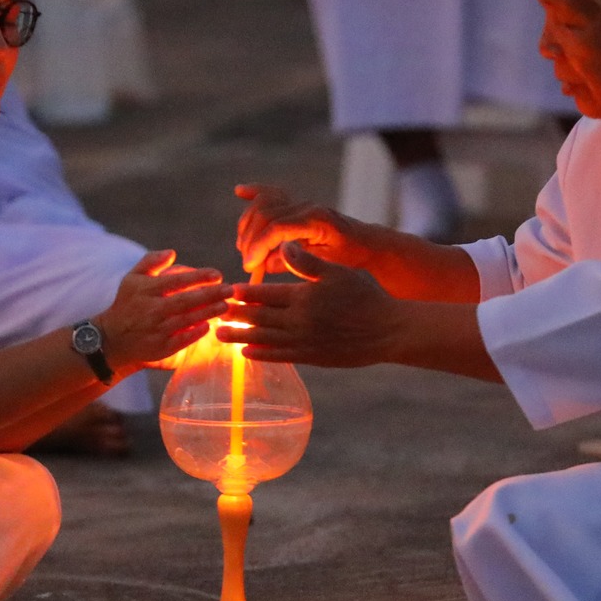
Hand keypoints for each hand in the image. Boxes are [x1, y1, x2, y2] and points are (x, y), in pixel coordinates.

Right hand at [95, 250, 231, 372]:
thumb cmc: (126, 304)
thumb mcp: (132, 279)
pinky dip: (196, 333)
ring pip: (187, 320)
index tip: (217, 275)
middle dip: (211, 294)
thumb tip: (172, 253)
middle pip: (186, 300)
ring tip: (225, 306)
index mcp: (147, 290)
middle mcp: (152, 309)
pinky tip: (208, 326)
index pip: (177, 281)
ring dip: (208, 312)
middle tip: (230, 289)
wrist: (112, 339)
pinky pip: (183, 340)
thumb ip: (151, 262)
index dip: (199, 277)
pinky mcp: (160, 347)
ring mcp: (157, 330)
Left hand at [223, 245, 399, 365]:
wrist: (387, 331)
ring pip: (264, 338)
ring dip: (239, 336)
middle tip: (213, 312)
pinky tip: (246, 352)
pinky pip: (279, 356)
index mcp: (303, 297)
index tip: (227, 291)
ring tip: (218, 334)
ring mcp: (304, 342)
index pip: (265, 294)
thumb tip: (284, 243)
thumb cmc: (364, 296)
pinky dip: (260, 354)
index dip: (243, 294)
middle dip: (234, 315)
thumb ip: (307, 262)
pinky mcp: (311, 357)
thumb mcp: (337, 272)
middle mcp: (299, 321)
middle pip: (258, 317)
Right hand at [234, 183, 369, 278]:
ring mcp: (300, 202)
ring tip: (245, 248)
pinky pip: (271, 193)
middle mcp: (305, 206)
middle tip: (248, 264)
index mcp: (316, 220)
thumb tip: (265, 263)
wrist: (364, 242)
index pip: (277, 227)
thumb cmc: (349, 256)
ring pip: (263, 205)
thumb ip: (297, 262)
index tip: (249, 265)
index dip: (259, 245)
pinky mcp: (295, 204)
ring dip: (248, 225)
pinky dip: (254, 192)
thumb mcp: (326, 265)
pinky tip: (240, 191)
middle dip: (251, 240)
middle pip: (265, 214)